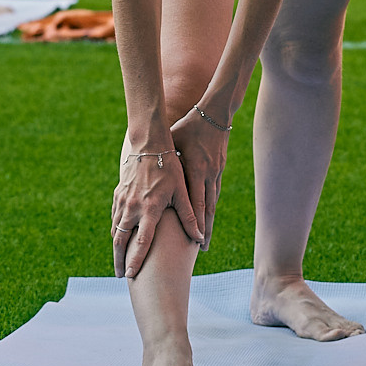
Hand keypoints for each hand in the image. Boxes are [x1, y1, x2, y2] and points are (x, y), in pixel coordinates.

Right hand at [111, 140, 201, 279]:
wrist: (148, 144)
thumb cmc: (170, 167)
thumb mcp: (182, 191)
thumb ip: (189, 216)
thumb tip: (200, 238)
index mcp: (149, 208)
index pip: (140, 241)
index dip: (135, 259)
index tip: (131, 275)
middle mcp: (132, 207)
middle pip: (120, 241)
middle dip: (119, 260)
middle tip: (120, 276)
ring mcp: (123, 201)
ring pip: (115, 230)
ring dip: (116, 247)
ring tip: (119, 261)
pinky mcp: (118, 195)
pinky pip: (115, 218)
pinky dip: (116, 231)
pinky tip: (119, 238)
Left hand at [168, 105, 230, 247]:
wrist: (215, 114)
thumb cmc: (189, 127)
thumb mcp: (174, 141)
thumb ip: (165, 160)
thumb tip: (146, 175)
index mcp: (196, 169)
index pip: (195, 202)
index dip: (196, 223)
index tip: (194, 241)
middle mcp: (208, 175)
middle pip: (207, 209)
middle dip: (206, 231)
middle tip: (203, 251)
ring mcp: (216, 173)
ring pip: (213, 204)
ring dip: (210, 223)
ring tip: (206, 241)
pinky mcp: (219, 170)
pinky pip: (215, 194)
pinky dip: (211, 208)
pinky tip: (209, 220)